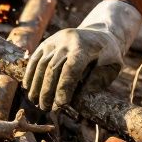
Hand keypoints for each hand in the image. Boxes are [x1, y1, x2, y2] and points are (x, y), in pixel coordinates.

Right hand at [24, 0, 141, 110]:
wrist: (99, 33)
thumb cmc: (107, 55)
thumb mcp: (112, 67)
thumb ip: (96, 81)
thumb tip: (76, 97)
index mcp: (85, 46)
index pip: (72, 68)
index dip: (64, 87)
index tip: (61, 104)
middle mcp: (67, 40)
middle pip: (53, 67)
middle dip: (48, 90)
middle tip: (46, 108)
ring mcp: (55, 40)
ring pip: (41, 64)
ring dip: (36, 85)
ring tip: (36, 102)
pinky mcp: (47, 42)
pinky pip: (35, 59)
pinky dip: (30, 74)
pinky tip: (28, 88)